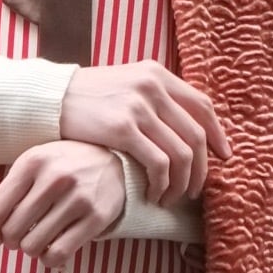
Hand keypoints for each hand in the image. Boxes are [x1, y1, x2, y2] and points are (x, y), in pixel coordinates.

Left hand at [0, 140, 127, 265]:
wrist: (115, 161)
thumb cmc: (65, 165)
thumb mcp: (34, 168)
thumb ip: (5, 193)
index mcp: (33, 162)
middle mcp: (55, 178)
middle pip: (13, 231)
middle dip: (10, 241)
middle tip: (17, 238)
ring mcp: (78, 198)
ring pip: (34, 245)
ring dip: (30, 249)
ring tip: (36, 240)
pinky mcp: (96, 218)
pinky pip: (59, 254)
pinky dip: (49, 259)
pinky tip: (52, 249)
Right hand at [57, 59, 230, 207]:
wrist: (50, 99)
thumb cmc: (89, 101)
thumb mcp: (127, 86)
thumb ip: (155, 99)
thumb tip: (185, 128)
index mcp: (157, 74)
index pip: (202, 106)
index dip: (217, 136)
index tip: (223, 158)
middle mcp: (152, 86)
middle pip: (195, 135)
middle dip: (200, 170)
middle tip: (194, 191)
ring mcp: (138, 106)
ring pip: (180, 154)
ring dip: (181, 183)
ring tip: (170, 198)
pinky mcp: (122, 128)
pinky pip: (158, 164)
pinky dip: (161, 185)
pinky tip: (152, 195)